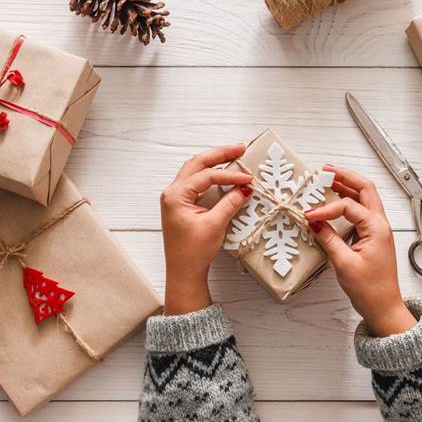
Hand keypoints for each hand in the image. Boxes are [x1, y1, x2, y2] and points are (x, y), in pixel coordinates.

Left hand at [160, 145, 252, 315]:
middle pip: (197, 164)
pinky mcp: (182, 205)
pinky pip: (197, 182)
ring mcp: (176, 198)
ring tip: (234, 156)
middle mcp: (173, 193)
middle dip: (219, 155)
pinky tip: (224, 174)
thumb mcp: (214, 225)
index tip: (248, 179)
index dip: (229, 175)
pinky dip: (211, 176)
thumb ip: (230, 203)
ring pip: (195, 170)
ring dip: (214, 163)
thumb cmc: (193, 253)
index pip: (206, 176)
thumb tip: (244, 188)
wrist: (183, 273)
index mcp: (176, 196)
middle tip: (240, 148)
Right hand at [305, 165, 416, 336]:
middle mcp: (380, 224)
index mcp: (377, 228)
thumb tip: (315, 222)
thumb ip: (329, 239)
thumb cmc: (370, 290)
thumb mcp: (344, 264)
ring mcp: (378, 230)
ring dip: (347, 187)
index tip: (309, 215)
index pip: (349, 206)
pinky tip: (335, 202)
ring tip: (329, 179)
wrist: (384, 308)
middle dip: (346, 177)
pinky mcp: (372, 237)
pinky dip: (348, 203)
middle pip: (365, 189)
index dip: (326, 208)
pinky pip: (361, 212)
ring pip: (364, 199)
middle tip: (326, 170)